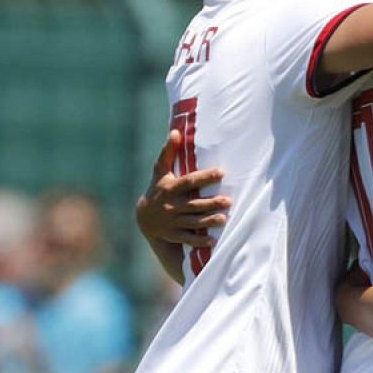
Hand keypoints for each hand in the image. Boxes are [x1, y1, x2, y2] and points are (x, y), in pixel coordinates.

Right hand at [136, 129, 229, 248]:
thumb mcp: (161, 172)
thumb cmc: (158, 189)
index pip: (189, 181)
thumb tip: (175, 131)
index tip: (221, 172)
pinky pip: (187, 239)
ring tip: (224, 218)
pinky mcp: (174, 234)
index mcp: (171, 188)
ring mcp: (173, 221)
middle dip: (211, 203)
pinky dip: (199, 240)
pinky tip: (213, 240)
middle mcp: (172, 205)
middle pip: (194, 204)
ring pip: (193, 222)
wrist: (144, 218)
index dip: (205, 177)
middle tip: (228, 201)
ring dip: (208, 221)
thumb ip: (168, 152)